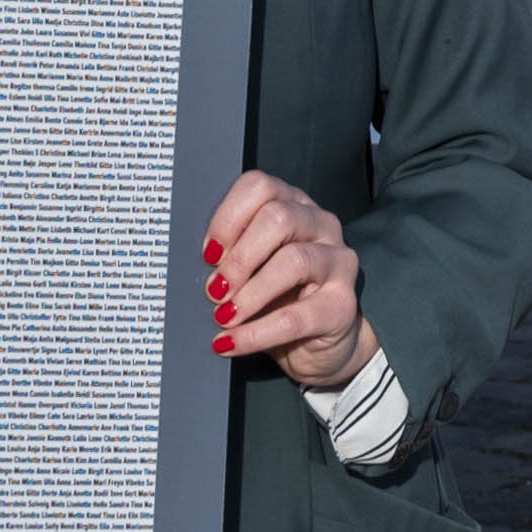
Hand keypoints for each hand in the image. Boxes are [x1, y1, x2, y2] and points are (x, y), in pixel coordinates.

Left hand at [203, 168, 372, 390]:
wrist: (315, 344)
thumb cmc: (276, 298)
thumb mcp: (251, 269)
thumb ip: (229, 257)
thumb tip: (189, 265)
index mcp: (293, 205)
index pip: (260, 187)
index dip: (227, 218)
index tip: (207, 254)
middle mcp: (321, 225)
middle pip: (279, 217)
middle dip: (239, 257)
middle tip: (214, 289)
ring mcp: (338, 262)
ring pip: (294, 261)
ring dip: (250, 293)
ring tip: (223, 316)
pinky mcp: (342, 304)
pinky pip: (296, 317)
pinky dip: (256, 332)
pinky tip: (231, 342)